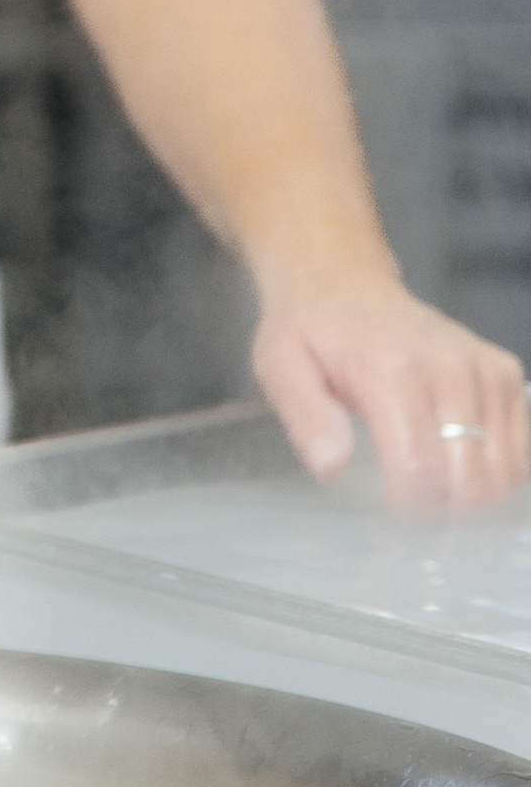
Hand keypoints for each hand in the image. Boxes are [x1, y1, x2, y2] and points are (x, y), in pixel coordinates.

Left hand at [254, 268, 527, 510]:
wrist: (342, 282)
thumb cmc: (310, 331)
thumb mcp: (280, 367)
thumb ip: (305, 418)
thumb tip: (332, 467)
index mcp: (390, 367)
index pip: (420, 468)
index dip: (407, 504)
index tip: (387, 500)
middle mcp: (449, 366)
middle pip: (470, 479)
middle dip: (441, 504)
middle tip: (409, 493)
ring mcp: (485, 368)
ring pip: (504, 472)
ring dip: (471, 491)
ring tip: (432, 473)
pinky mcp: (505, 373)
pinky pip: (524, 451)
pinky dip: (499, 470)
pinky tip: (462, 458)